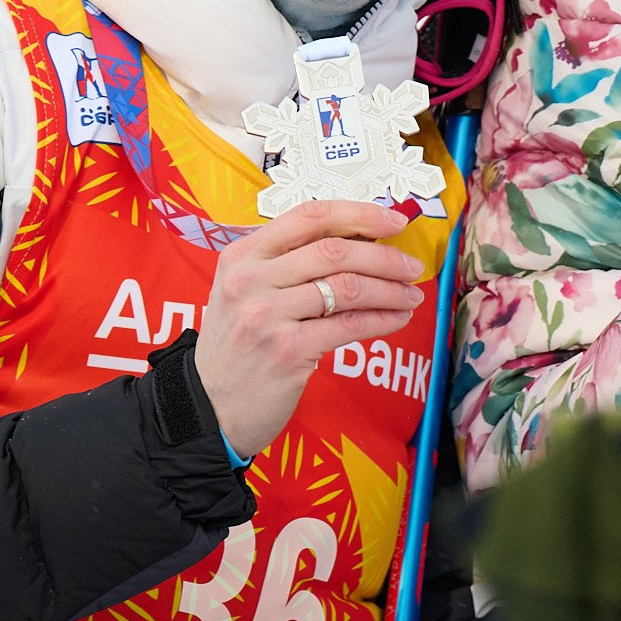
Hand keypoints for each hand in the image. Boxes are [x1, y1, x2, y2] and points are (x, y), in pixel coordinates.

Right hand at [195, 200, 424, 456]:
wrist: (208, 406)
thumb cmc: (238, 345)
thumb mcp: (247, 291)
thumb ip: (290, 262)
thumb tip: (364, 239)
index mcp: (243, 255)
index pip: (310, 216)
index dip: (360, 214)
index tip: (394, 220)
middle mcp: (251, 279)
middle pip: (336, 250)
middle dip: (385, 256)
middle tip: (413, 266)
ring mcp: (266, 315)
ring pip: (349, 287)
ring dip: (391, 289)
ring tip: (412, 295)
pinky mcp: (286, 350)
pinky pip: (349, 325)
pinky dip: (382, 320)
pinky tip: (397, 319)